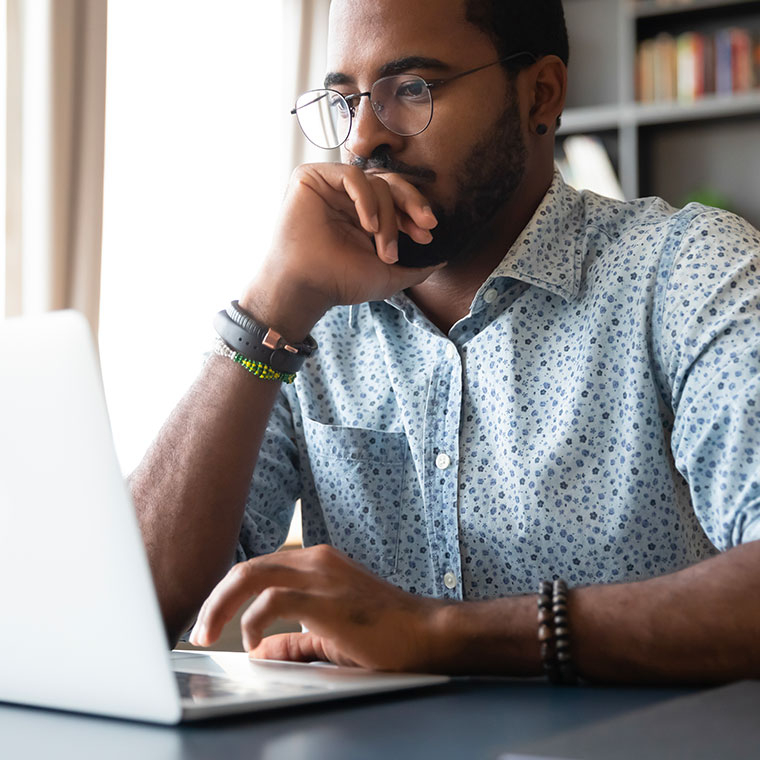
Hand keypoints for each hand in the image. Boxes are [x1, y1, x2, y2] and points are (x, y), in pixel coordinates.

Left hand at [189, 544, 449, 671]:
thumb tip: (261, 651)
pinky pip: (272, 600)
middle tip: (198, 630)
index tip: (211, 621)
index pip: (259, 569)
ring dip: (220, 606)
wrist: (425, 634)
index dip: (228, 595)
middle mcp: (315, 560)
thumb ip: (294, 641)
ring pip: (251, 575)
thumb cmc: (385, 634)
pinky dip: (252, 620)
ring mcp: (320, 575)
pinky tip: (252, 641)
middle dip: (214, 599)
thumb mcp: (330, 635)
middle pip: (246, 568)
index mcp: (317, 563)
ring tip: (208, 633)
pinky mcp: (324, 597)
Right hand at [239, 164, 441, 339]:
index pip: (397, 200)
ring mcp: (330, 186)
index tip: (428, 234)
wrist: (307, 287)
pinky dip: (366, 199)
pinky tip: (368, 225)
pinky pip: (352, 175)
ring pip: (375, 183)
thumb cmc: (340, 282)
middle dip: (413, 205)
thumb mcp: (389, 276)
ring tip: (383, 247)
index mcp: (363, 215)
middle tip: (425, 225)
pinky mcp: (311, 178)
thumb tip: (444, 258)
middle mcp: (348, 198)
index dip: (415, 213)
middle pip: (391, 184)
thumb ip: (417, 267)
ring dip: (387, 217)